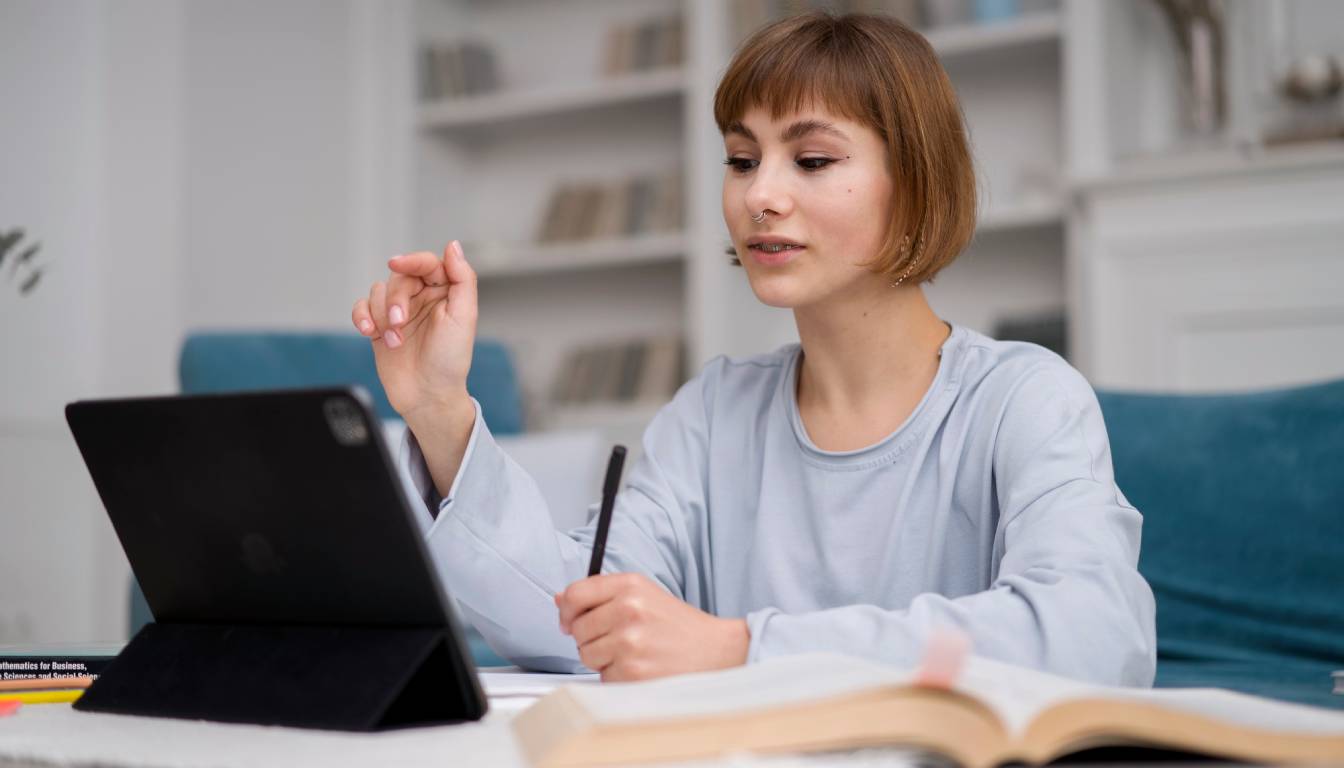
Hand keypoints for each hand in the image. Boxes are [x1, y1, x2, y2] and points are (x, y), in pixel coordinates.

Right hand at [351, 241, 476, 423]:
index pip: (427, 263)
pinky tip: (368, 332)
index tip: (397, 263)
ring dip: (381, 314)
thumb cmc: (450, 360)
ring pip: (378, 291)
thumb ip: (462, 279)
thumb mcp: (464, 318)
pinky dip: (361, 316)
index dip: (412, 260)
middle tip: (400, 324)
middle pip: (399, 278)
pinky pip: (362, 308)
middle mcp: (422, 298)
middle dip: (396, 299)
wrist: (428, 396)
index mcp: (446, 293)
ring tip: (394, 340)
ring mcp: (399, 312)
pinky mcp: (379, 326)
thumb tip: (453, 245)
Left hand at [556, 573, 748, 681]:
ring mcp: (630, 642)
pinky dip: (617, 677)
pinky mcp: (632, 672)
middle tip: (620, 639)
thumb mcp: (644, 595)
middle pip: (578, 629)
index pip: (576, 593)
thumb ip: (600, 595)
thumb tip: (560, 599)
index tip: (569, 622)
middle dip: (591, 638)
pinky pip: (603, 678)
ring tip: (633, 653)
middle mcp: (628, 609)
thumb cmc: (679, 626)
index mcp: (630, 585)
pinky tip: (641, 668)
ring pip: (586, 655)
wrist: (716, 651)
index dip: (567, 611)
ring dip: (603, 660)